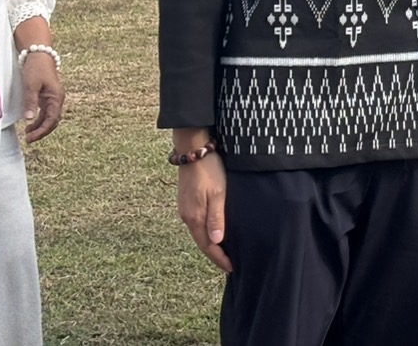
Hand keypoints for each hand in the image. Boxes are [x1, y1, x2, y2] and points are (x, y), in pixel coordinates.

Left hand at [19, 49, 64, 142]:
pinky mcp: (47, 96)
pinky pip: (45, 112)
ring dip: (40, 127)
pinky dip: (39, 119)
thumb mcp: (31, 85)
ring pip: (49, 117)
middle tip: (29, 139)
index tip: (30, 138)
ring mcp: (52, 98)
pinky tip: (30, 123)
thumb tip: (29, 119)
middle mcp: (57, 99)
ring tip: (27, 134)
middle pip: (53, 121)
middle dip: (42, 131)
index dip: (42, 131)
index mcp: (56, 97)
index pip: (52, 119)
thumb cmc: (36, 68)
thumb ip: (30, 101)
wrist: (39, 54)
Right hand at [177, 152, 231, 272]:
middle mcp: (187, 216)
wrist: (193, 150)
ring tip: (223, 251)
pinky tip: (214, 231)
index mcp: (195, 217)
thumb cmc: (209, 170)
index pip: (208, 246)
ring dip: (210, 243)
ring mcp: (186, 209)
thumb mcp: (217, 194)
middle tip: (229, 264)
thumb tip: (216, 242)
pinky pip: (197, 223)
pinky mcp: (187, 202)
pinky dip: (206, 232)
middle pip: (202, 242)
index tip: (231, 269)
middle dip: (215, 255)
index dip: (219, 259)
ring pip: (199, 233)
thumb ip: (216, 218)